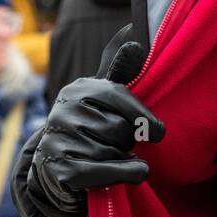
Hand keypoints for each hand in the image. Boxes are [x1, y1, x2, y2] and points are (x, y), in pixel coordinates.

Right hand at [25, 41, 165, 210]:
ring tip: (113, 155)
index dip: (142, 116)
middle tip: (121, 142)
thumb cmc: (94, 124)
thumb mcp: (105, 95)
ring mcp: (58, 140)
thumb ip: (122, 70)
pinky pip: (105, 172)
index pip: (117, 95)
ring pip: (114, 151)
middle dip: (129, 139)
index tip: (158, 132)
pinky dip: (126, 174)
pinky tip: (133, 172)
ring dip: (123, 158)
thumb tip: (136, 42)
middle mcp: (63, 111)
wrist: (59, 162)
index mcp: (78, 89)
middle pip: (119, 128)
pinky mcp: (61, 169)